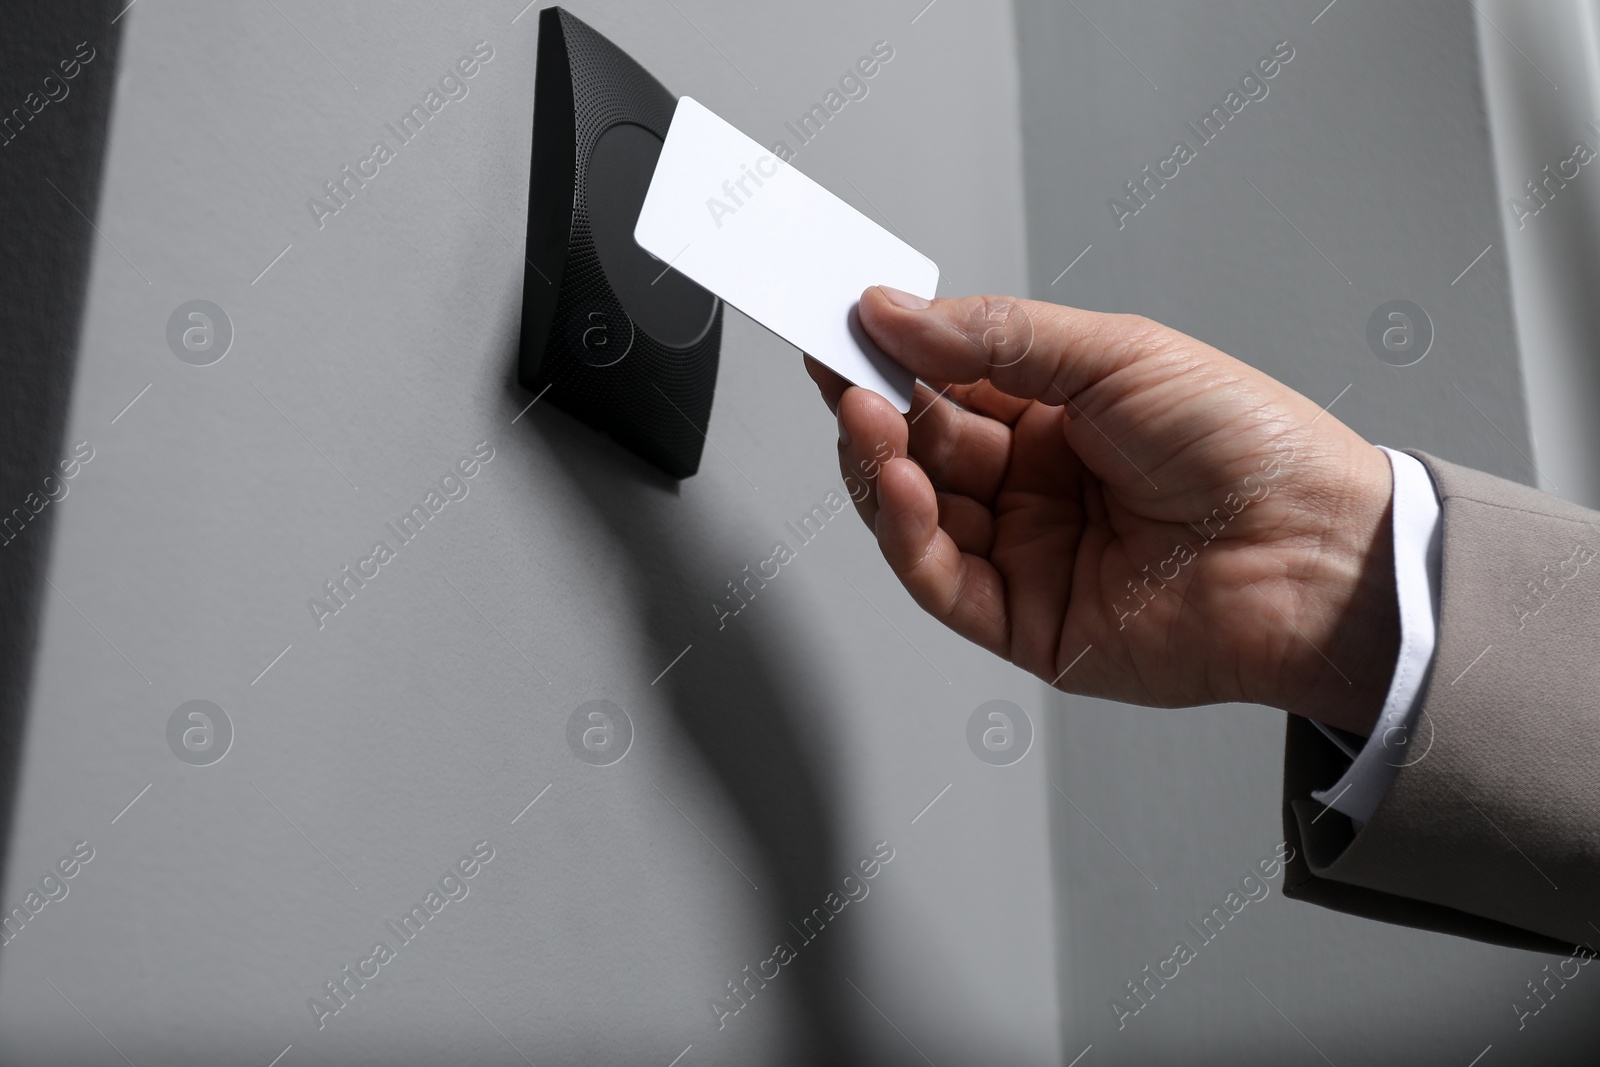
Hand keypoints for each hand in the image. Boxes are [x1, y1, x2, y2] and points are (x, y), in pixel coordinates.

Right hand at [806, 287, 1398, 734]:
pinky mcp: (1024, 623)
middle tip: (837, 364)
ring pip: (915, 514)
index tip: (844, 322)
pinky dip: (909, 532)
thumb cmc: (1250, 448)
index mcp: (1058, 417)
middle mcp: (1034, 487)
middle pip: (920, 446)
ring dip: (880, 464)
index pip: (947, 384)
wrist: (1317, 552)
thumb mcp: (1116, 355)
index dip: (893, 355)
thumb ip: (996, 338)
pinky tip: (906, 482)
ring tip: (863, 414)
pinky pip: (940, 581)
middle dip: (873, 404)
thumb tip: (896, 314)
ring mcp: (1026, 555)